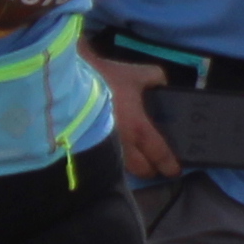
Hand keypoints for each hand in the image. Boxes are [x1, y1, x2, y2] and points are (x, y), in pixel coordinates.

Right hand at [94, 57, 183, 180]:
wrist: (69, 84)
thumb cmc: (106, 81)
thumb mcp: (135, 73)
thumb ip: (154, 78)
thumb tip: (161, 83)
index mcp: (138, 129)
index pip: (159, 153)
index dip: (169, 164)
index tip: (174, 170)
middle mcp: (123, 145)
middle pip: (141, 169)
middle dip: (150, 170)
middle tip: (154, 164)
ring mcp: (105, 149)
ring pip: (123, 167)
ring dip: (131, 165)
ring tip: (135, 157)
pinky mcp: (89, 147)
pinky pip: (107, 159)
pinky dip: (114, 157)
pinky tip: (114, 148)